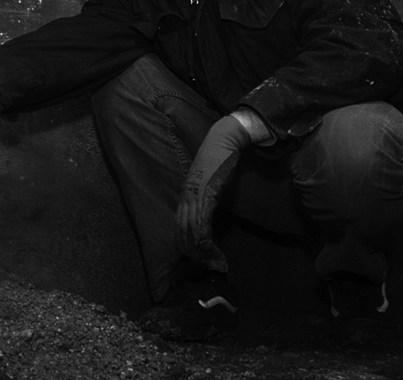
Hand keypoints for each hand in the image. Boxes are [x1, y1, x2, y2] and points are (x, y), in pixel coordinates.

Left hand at [175, 115, 251, 258]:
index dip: (182, 238)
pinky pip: (202, 218)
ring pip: (190, 225)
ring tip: (201, 259)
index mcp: (186, 192)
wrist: (223, 140)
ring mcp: (195, 193)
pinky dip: (203, 234)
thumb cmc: (218, 159)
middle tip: (194, 262)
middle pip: (182, 226)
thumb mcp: (209, 181)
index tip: (187, 252)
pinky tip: (207, 246)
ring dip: (196, 244)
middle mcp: (187, 194)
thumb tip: (210, 210)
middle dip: (187, 246)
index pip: (180, 220)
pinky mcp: (206, 192)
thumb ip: (206, 195)